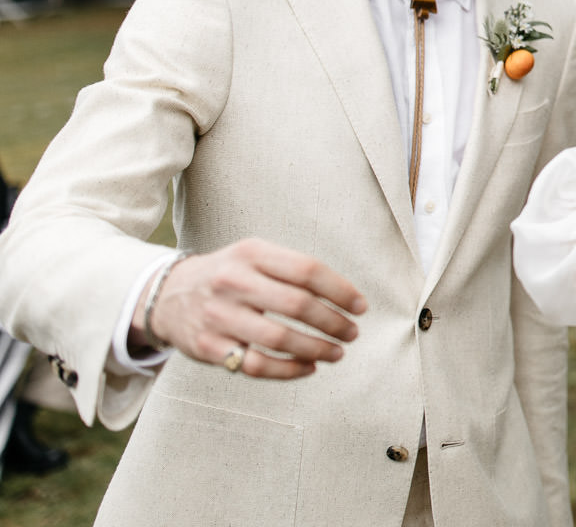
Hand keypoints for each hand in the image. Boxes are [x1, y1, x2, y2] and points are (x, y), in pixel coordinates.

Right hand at [138, 239, 366, 378]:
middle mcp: (233, 282)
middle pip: (297, 304)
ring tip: (337, 353)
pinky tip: (308, 367)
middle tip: (352, 333)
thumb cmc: (229, 275)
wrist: (167, 295)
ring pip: (278, 338)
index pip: (307, 270)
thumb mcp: (254, 255)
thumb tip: (346, 297)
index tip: (360, 307)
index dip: (340, 290)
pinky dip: (289, 370)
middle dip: (333, 322)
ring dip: (316, 349)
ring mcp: (219, 315)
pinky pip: (256, 365)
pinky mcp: (208, 347)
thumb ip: (293, 269)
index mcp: (251, 253)